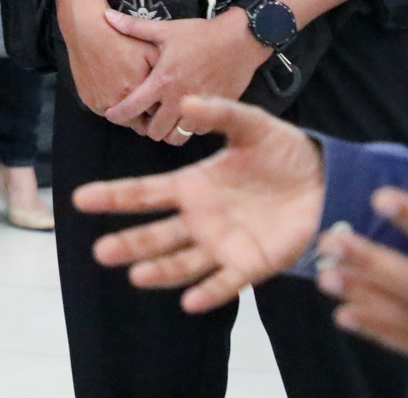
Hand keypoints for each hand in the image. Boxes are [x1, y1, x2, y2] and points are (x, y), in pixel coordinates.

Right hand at [60, 4, 158, 126]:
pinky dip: (114, 106)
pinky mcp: (89, 102)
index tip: (166, 107)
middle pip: (140, 125)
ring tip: (133, 97)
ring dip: (130, 114)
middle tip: (151, 105)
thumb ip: (166, 75)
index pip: (158, 117)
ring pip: (123, 121)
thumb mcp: (150, 51)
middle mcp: (119, 102)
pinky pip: (106, 113)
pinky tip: (116, 90)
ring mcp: (101, 104)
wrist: (87, 31)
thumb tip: (181, 92)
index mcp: (138, 90)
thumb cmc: (122, 39)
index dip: (163, 113)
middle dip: (148, 118)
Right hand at [75, 96, 325, 312]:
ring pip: (183, 262)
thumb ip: (220, 114)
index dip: (113, 196)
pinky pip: (226, 282)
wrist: (326, 180)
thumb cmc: (283, 152)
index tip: (80, 199)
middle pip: (155, 235)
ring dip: (160, 271)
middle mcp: (199, 219)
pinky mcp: (252, 264)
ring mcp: (223, 244)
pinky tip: (190, 302)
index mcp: (192, 186)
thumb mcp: (251, 125)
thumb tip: (186, 105)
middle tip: (100, 252)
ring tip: (135, 276)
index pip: (144, 192)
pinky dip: (209, 293)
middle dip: (129, 243)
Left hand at [103, 9, 268, 143]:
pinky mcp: (218, 110)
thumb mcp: (166, 30)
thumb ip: (134, 27)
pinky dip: (190, 128)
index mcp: (163, 81)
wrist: (241, 39)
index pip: (133, 107)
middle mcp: (179, 98)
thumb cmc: (201, 34)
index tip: (112, 115)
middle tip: (143, 118)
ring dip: (168, 132)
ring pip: (177, 137)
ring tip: (164, 121)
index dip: (118, 114)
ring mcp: (200, 107)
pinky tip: (186, 116)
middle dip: (145, 128)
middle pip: (155, 131)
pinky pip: (199, 131)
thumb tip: (107, 16)